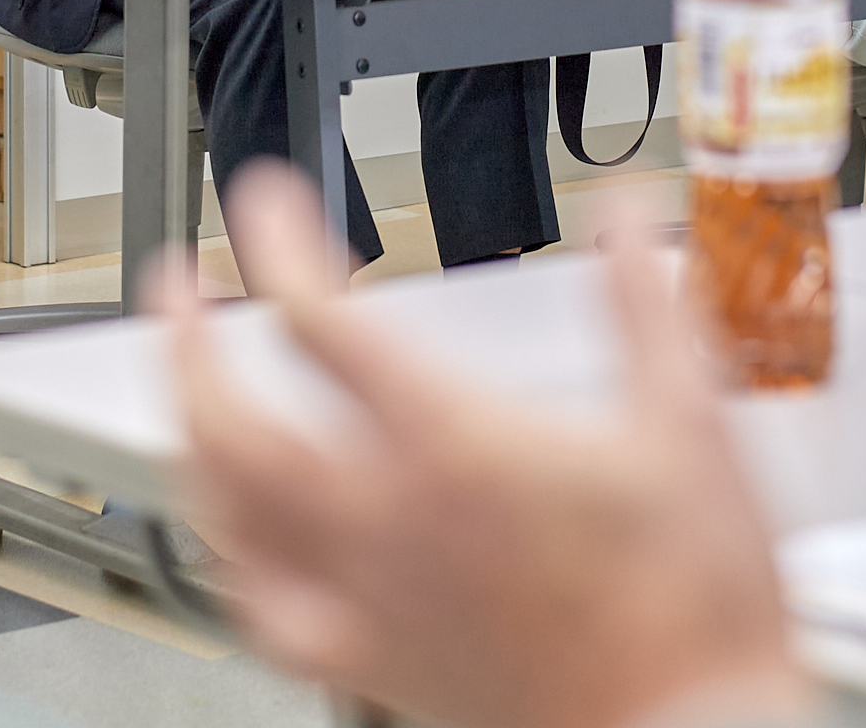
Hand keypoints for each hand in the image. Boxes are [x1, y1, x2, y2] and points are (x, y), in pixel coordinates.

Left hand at [157, 165, 821, 727]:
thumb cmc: (690, 608)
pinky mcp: (374, 663)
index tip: (264, 202)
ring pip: (229, 516)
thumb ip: (646, 305)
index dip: (280, 246)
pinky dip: (228, 556)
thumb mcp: (689, 427)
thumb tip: (621, 218)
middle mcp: (389, 525)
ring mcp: (370, 600)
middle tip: (175, 285)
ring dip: (189, 437)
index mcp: (454, 450)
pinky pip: (261, 610)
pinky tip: (228, 533)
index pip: (324, 325)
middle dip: (186, 341)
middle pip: (235, 422)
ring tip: (183, 388)